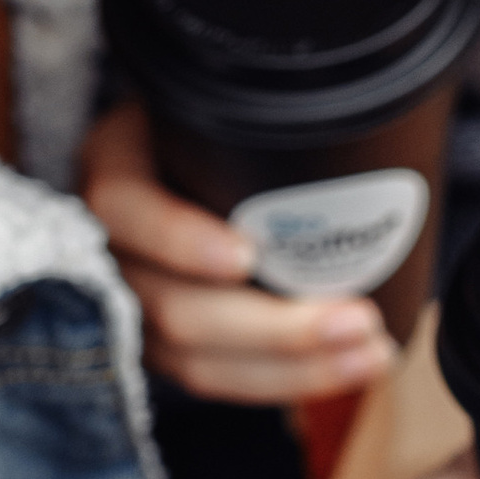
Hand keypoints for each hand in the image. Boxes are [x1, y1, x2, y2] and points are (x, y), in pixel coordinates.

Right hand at [81, 98, 395, 405]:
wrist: (182, 151)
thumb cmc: (216, 120)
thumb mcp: (214, 98)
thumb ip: (257, 105)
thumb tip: (346, 109)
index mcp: (114, 167)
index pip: (123, 208)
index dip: (180, 241)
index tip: (247, 254)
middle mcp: (108, 246)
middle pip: (171, 308)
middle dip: (271, 328)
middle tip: (358, 318)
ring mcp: (131, 305)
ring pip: (196, 361)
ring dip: (293, 367)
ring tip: (371, 352)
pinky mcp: (162, 345)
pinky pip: (217, 377)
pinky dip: (286, 380)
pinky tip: (349, 367)